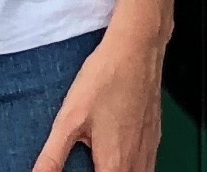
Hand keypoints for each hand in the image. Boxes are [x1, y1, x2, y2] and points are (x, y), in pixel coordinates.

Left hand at [33, 25, 164, 171]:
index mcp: (115, 164)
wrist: (138, 47)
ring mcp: (150, 148)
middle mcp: (138, 161)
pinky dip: (133, 169)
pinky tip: (120, 158)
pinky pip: (147, 166)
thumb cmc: (106, 78)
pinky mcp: (155, 135)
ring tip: (100, 164)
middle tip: (86, 166)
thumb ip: (52, 157)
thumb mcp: (69, 119)